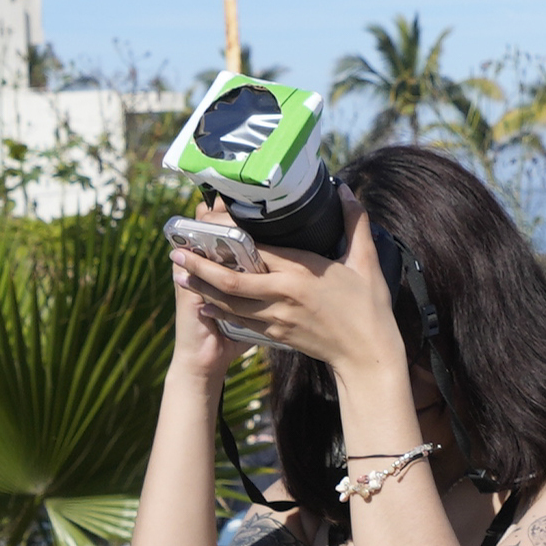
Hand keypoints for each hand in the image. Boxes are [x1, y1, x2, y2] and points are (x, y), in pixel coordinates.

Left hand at [174, 203, 406, 377]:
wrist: (367, 354)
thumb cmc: (369, 306)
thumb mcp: (366, 261)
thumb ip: (355, 224)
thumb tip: (346, 191)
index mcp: (301, 272)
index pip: (256, 250)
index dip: (229, 236)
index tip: (208, 224)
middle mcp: (282, 295)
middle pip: (230, 280)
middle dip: (199, 266)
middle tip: (176, 253)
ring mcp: (276, 318)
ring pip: (228, 302)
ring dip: (201, 289)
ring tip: (179, 275)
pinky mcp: (275, 335)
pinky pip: (239, 321)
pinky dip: (218, 312)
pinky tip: (203, 305)